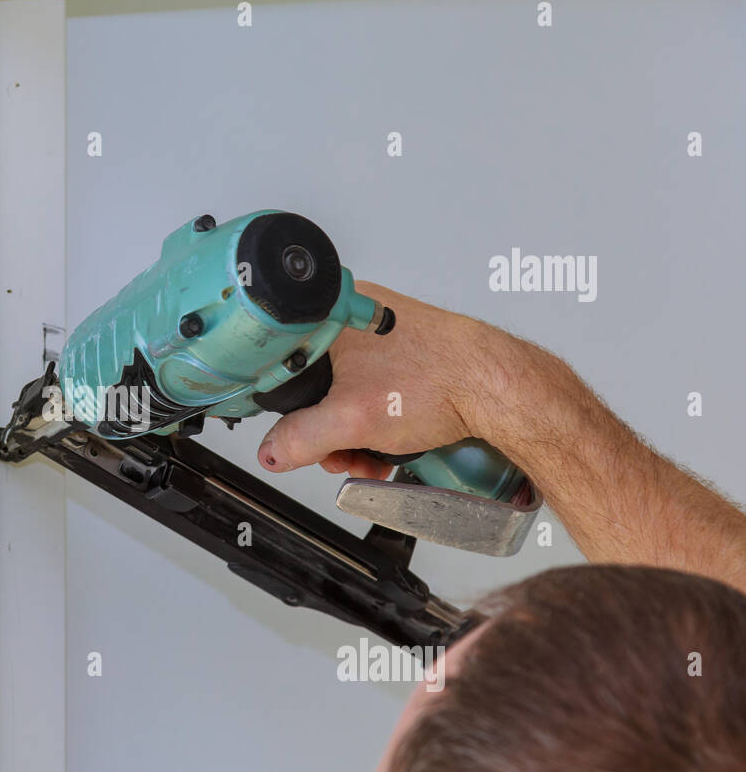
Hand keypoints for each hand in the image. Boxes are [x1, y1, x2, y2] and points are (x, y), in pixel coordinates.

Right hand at [257, 281, 505, 477]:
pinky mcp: (408, 354)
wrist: (497, 388)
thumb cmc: (440, 380)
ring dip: (354, 435)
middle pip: (318, 386)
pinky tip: (387, 447)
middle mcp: (358, 318)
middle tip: (342, 454)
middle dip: (329, 433)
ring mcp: (385, 335)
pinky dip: (376, 425)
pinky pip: (375, 393)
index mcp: (333, 314)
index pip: (285, 364)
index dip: (286, 406)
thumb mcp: (350, 421)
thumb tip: (273, 451)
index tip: (295, 433)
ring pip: (348, 393)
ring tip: (370, 457)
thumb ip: (300, 439)